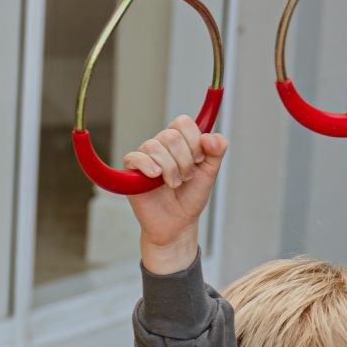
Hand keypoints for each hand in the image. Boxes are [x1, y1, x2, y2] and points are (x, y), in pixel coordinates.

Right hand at [122, 117, 227, 270]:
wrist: (177, 224)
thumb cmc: (190, 198)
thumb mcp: (210, 173)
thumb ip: (216, 151)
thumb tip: (210, 136)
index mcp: (179, 142)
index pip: (183, 122)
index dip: (193, 140)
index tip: (199, 160)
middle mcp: (160, 146)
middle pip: (171, 135)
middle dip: (184, 160)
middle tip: (186, 178)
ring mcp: (145, 158)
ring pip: (154, 146)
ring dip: (170, 168)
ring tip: (174, 185)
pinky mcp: (130, 172)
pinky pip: (134, 158)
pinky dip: (147, 166)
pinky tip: (156, 178)